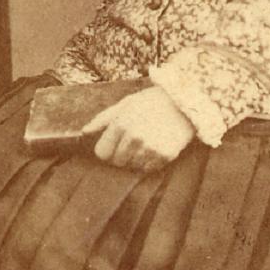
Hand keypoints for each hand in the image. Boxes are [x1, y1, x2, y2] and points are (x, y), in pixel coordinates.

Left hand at [81, 85, 196, 171]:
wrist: (185, 101)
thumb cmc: (152, 101)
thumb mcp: (126, 104)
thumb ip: (103, 119)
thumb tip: (84, 132)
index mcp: (121, 124)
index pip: (102, 153)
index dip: (107, 150)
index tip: (114, 146)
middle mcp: (134, 137)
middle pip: (117, 162)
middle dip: (122, 155)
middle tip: (134, 142)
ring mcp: (150, 148)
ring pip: (133, 166)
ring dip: (137, 158)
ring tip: (146, 143)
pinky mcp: (165, 155)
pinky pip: (149, 168)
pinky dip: (151, 161)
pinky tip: (156, 147)